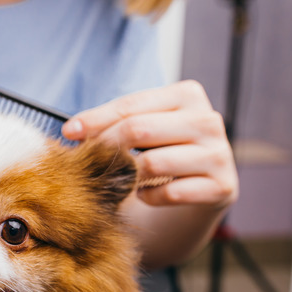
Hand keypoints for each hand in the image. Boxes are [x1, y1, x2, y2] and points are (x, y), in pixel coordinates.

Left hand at [62, 80, 237, 208]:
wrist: (194, 195)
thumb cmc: (159, 154)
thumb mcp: (139, 132)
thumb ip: (112, 125)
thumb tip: (72, 130)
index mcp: (187, 95)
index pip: (132, 105)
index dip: (96, 119)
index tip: (69, 131)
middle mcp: (208, 120)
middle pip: (140, 130)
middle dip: (107, 147)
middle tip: (87, 162)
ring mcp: (220, 154)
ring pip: (154, 163)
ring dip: (128, 176)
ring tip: (120, 180)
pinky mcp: (223, 186)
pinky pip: (171, 192)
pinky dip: (149, 197)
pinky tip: (143, 195)